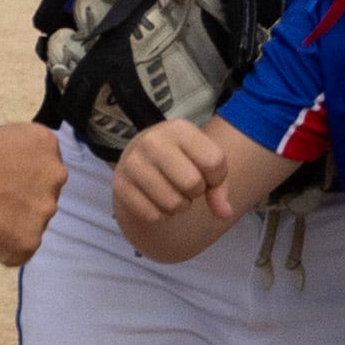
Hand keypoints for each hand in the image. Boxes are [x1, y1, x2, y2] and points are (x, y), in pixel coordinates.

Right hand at [0, 123, 67, 265]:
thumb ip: (17, 164)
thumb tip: (15, 191)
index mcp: (46, 146)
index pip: (41, 174)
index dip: (15, 182)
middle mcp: (54, 177)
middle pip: (39, 201)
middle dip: (17, 206)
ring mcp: (43, 212)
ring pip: (28, 228)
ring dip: (6, 228)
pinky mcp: (28, 243)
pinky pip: (14, 252)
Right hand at [113, 117, 234, 234]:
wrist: (141, 162)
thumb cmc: (181, 161)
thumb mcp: (204, 163)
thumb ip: (220, 188)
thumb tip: (225, 213)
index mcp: (178, 128)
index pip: (214, 161)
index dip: (217, 177)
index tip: (206, 174)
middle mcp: (152, 140)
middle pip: (192, 183)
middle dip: (196, 192)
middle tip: (187, 185)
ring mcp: (132, 162)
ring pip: (173, 203)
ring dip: (179, 206)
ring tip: (172, 192)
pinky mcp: (119, 185)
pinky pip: (154, 216)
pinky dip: (161, 215)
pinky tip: (156, 200)